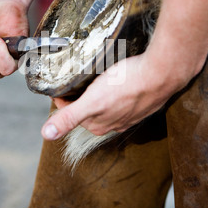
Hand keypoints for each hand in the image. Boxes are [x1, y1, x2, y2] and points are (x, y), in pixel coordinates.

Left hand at [40, 47, 195, 140]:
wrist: (161, 74)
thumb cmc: (126, 85)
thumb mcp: (91, 101)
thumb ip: (69, 117)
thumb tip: (46, 134)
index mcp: (99, 125)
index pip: (71, 114)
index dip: (62, 100)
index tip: (58, 86)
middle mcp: (113, 123)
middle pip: (87, 110)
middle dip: (77, 98)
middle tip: (71, 81)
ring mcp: (129, 114)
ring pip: (105, 106)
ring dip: (95, 95)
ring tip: (91, 80)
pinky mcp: (140, 102)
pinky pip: (121, 100)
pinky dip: (113, 92)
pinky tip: (115, 82)